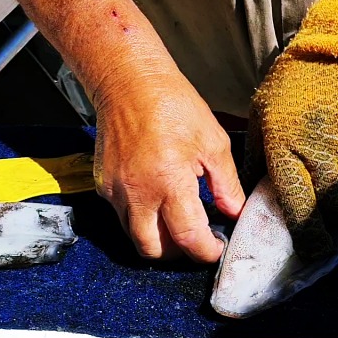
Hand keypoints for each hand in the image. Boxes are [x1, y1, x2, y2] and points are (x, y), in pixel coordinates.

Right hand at [92, 69, 244, 262]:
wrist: (129, 82)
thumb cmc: (174, 106)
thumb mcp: (214, 143)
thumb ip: (226, 184)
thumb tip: (235, 212)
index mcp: (169, 182)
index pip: (188, 237)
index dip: (206, 251)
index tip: (217, 248)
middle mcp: (137, 193)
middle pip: (153, 250)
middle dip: (178, 254)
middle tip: (196, 241)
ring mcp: (116, 190)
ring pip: (135, 235)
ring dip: (158, 238)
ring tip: (178, 221)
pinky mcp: (103, 184)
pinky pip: (123, 214)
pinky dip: (141, 217)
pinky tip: (158, 199)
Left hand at [247, 0, 337, 260]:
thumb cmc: (295, 82)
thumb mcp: (263, 115)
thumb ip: (258, 156)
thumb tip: (250, 195)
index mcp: (285, 146)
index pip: (298, 205)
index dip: (309, 236)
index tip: (313, 250)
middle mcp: (320, 148)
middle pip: (336, 205)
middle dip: (336, 222)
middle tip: (333, 225)